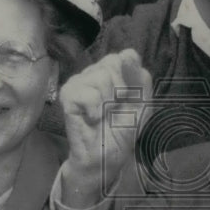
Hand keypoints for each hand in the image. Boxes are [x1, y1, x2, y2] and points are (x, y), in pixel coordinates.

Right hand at [59, 50, 152, 207]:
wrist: (106, 155)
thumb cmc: (122, 129)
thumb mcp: (143, 104)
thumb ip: (141, 78)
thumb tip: (128, 53)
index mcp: (112, 70)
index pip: (127, 55)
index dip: (132, 77)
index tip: (130, 98)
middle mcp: (94, 71)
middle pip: (113, 62)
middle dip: (121, 90)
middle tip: (114, 109)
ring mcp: (78, 81)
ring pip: (101, 77)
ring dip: (108, 102)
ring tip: (103, 114)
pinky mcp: (67, 94)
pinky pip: (88, 93)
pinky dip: (95, 110)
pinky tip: (92, 118)